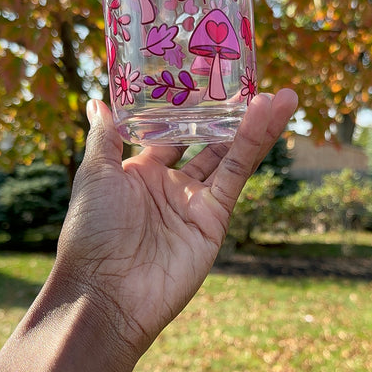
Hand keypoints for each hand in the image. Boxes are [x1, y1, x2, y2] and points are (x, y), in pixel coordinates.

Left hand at [56, 90, 296, 366]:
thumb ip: (104, 137)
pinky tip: (268, 116)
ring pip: (229, 156)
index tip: (206, 79)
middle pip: (206, 143)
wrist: (107, 293)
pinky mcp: (213, 220)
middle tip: (252, 84)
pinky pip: (235, 178)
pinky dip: (252, 146)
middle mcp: (169, 186)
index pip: (169, 134)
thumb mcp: (94, 175)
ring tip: (280, 95)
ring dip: (255, 126)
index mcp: (138, 173)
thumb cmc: (91, 233)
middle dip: (229, 117)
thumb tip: (98, 101)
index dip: (188, 109)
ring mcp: (193, 204)